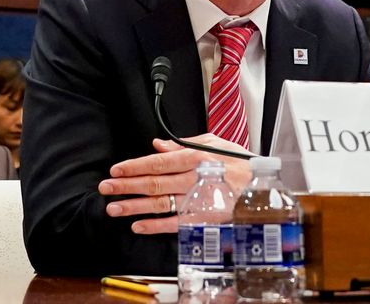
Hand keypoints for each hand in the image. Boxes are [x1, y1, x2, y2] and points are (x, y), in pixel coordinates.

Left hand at [99, 135, 251, 233]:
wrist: (263, 188)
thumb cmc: (240, 163)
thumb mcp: (215, 144)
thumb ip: (184, 144)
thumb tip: (158, 144)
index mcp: (195, 157)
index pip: (157, 162)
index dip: (134, 166)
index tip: (115, 170)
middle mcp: (192, 178)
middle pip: (153, 182)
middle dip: (126, 186)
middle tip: (106, 189)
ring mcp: (196, 200)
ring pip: (159, 203)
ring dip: (134, 206)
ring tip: (114, 208)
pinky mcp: (202, 218)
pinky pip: (174, 223)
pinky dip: (155, 225)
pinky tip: (138, 226)